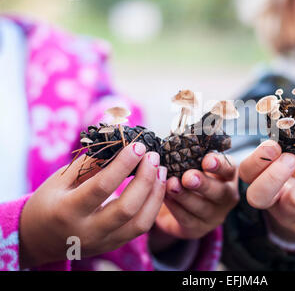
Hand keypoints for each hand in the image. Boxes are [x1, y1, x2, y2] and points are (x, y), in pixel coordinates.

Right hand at [20, 142, 166, 267]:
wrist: (40, 239)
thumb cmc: (49, 201)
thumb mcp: (60, 180)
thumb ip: (88, 164)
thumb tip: (119, 143)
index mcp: (67, 211)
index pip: (101, 187)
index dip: (123, 165)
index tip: (137, 146)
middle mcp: (87, 231)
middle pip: (126, 208)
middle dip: (145, 179)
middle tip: (153, 156)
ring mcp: (103, 242)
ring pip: (140, 223)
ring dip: (156, 193)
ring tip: (161, 169)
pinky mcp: (114, 245)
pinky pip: (141, 227)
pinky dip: (154, 205)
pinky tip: (157, 186)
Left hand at [154, 153, 238, 239]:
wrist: (179, 206)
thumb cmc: (188, 175)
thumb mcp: (193, 163)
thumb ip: (190, 155)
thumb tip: (177, 142)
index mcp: (227, 176)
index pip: (230, 169)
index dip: (220, 165)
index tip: (207, 160)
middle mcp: (226, 197)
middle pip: (220, 192)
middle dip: (204, 184)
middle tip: (188, 177)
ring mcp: (214, 216)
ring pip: (202, 208)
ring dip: (185, 196)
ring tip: (171, 185)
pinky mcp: (198, 229)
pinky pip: (187, 219)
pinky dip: (175, 207)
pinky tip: (164, 196)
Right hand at [239, 140, 294, 242]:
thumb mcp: (288, 156)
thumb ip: (289, 147)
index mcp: (257, 178)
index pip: (245, 171)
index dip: (259, 158)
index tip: (275, 145)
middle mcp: (268, 200)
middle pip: (259, 195)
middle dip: (277, 173)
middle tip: (293, 158)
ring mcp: (285, 216)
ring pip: (294, 201)